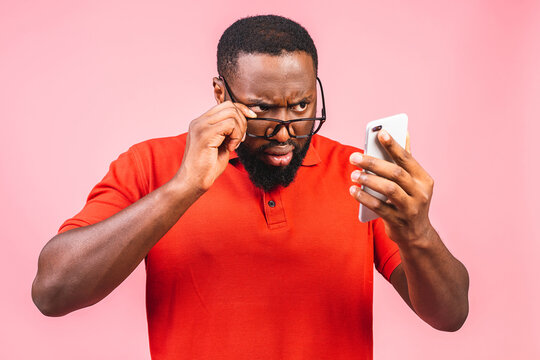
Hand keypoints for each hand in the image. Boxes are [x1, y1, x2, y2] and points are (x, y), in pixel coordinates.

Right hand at [176, 101, 256, 192]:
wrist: (193, 181)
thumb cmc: (207, 167)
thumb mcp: (220, 144)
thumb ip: (227, 132)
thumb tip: (242, 121)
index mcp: (201, 122)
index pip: (225, 105)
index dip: (241, 109)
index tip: (252, 116)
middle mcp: (199, 121)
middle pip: (229, 106)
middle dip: (242, 121)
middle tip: (240, 139)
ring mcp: (200, 126)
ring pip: (231, 114)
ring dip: (239, 130)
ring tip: (233, 145)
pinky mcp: (205, 134)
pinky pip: (230, 125)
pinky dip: (235, 136)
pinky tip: (230, 148)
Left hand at [349, 130, 434, 245]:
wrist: (416, 235)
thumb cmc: (410, 201)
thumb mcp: (413, 183)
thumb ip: (407, 160)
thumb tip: (405, 132)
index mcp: (424, 179)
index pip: (407, 158)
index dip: (393, 145)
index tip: (380, 132)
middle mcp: (420, 193)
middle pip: (395, 173)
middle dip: (373, 163)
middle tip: (354, 157)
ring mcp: (410, 208)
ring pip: (389, 189)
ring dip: (369, 180)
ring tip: (354, 174)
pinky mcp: (398, 221)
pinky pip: (379, 207)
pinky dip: (364, 197)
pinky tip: (353, 190)